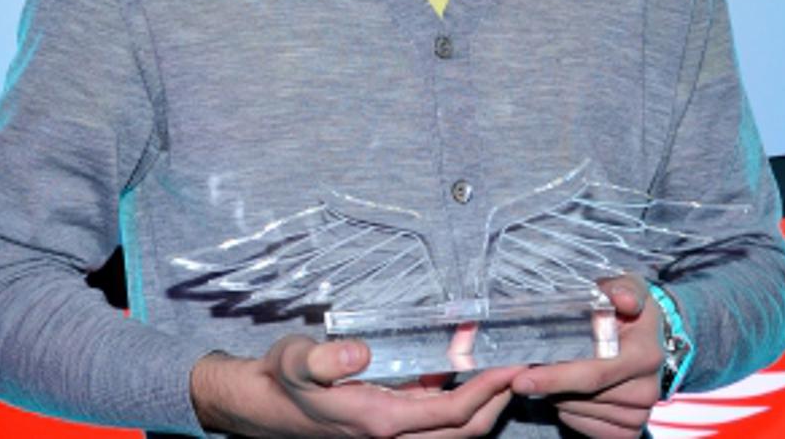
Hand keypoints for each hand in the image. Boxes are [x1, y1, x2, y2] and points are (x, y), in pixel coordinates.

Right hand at [191, 335, 523, 437]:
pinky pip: (434, 420)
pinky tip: (460, 371)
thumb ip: (327, 358)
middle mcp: (392, 435)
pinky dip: (457, 401)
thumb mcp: (299, 360)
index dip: (488, 392)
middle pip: (464, 431)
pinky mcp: (387, 425)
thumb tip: (361, 353)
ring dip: (481, 404)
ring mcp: (391, 434)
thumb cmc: (283, 378)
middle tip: (522, 367)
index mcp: (380, 421)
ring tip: (500, 368)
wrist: (263, 403)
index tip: (514, 367)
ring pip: (452, 431)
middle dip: (498, 401)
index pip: (452, 413)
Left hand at [510, 275, 664, 437]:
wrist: (648, 337)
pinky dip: (569, 410)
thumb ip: (620, 288)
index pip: (593, 373)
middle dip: (549, 382)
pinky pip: (585, 426)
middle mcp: (647, 388)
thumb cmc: (627, 308)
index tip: (521, 378)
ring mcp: (640, 413)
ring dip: (557, 395)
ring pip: (578, 411)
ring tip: (558, 369)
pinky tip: (570, 390)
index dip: (555, 377)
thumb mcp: (626, 286)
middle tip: (524, 368)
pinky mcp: (629, 429)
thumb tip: (622, 298)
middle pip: (581, 395)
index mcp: (645, 354)